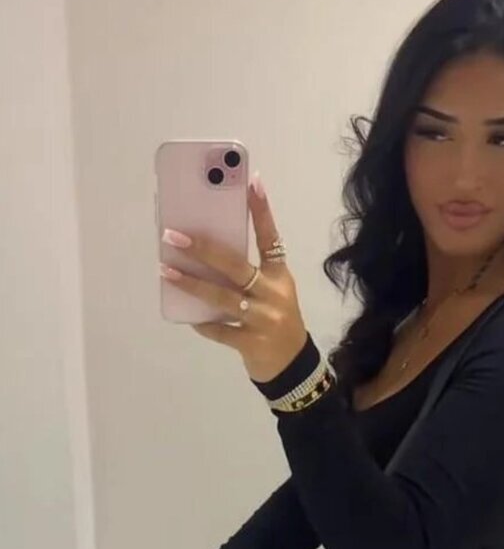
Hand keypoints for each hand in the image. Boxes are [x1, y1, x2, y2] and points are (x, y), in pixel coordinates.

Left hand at [159, 176, 307, 382]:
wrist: (292, 366)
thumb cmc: (275, 320)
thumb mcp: (272, 293)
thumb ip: (249, 275)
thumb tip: (205, 254)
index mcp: (280, 276)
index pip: (270, 237)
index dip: (261, 210)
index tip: (251, 183)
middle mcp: (273, 294)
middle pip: (235, 265)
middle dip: (202, 249)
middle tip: (173, 236)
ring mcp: (263, 319)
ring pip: (222, 297)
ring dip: (191, 283)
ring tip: (166, 271)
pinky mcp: (251, 342)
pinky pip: (220, 329)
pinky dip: (203, 323)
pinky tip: (190, 317)